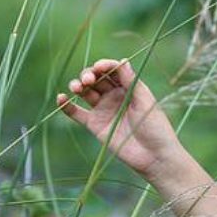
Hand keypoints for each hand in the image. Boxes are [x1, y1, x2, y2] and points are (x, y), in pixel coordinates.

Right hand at [56, 58, 181, 176]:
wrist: (153, 156)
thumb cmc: (155, 127)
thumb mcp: (145, 101)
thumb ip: (131, 82)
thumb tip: (122, 60)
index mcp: (129, 87)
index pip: (112, 70)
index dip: (104, 66)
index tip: (99, 67)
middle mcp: (114, 96)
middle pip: (96, 79)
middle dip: (89, 75)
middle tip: (87, 80)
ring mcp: (103, 109)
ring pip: (85, 92)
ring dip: (77, 86)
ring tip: (76, 88)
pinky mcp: (95, 125)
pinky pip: (77, 113)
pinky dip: (67, 105)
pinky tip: (61, 98)